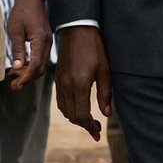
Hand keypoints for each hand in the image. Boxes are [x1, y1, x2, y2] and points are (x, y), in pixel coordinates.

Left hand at [6, 0, 51, 89]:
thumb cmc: (21, 12)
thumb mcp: (15, 30)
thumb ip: (18, 49)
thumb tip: (17, 67)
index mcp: (40, 40)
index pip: (36, 65)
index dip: (26, 77)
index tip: (16, 84)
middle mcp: (47, 43)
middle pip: (41, 68)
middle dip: (28, 78)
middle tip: (14, 86)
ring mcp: (48, 42)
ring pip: (42, 65)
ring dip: (29, 73)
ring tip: (15, 77)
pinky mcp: (45, 42)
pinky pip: (41, 58)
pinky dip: (32, 65)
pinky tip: (21, 67)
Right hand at [55, 25, 110, 139]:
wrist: (77, 30)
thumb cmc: (95, 49)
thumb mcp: (105, 71)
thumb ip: (105, 94)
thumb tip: (106, 114)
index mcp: (80, 84)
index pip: (82, 115)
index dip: (90, 127)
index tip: (98, 133)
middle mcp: (66, 86)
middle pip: (72, 116)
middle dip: (84, 125)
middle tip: (96, 129)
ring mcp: (59, 82)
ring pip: (64, 110)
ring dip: (75, 118)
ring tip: (88, 120)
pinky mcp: (57, 78)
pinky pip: (60, 100)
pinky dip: (68, 109)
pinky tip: (78, 108)